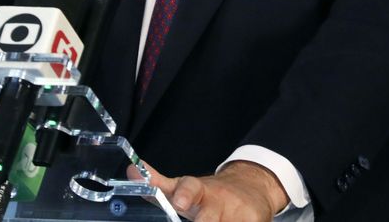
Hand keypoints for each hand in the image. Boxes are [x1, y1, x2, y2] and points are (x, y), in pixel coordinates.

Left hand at [129, 160, 287, 221]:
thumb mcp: (183, 189)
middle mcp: (219, 201)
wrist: (250, 188)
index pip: (190, 187)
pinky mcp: (256, 221)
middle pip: (208, 217)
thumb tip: (131, 170)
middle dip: (204, 221)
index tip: (179, 203)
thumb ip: (158, 184)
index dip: (184, 195)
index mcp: (199, 190)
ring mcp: (239, 213)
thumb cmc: (208, 196)